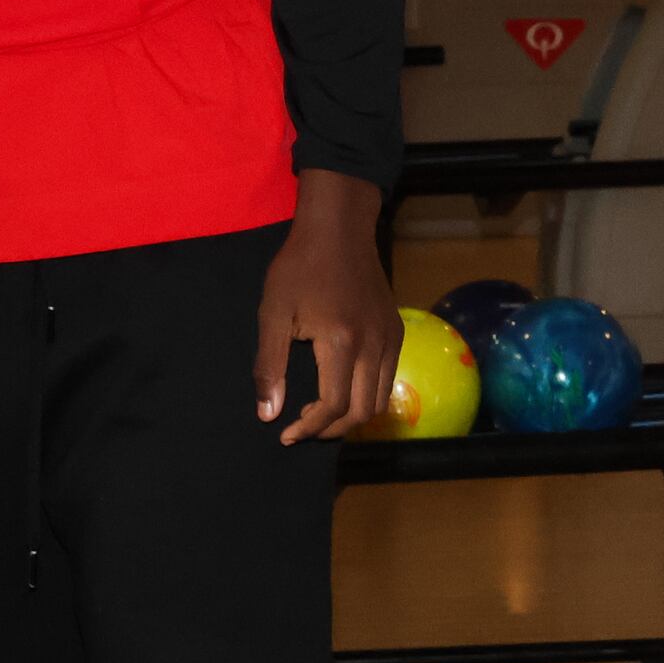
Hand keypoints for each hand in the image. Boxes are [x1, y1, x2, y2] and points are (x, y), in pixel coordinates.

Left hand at [254, 172, 395, 442]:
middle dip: (332, 429)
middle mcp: (374, 345)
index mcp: (341, 342)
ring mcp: (390, 338)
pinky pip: (388, 376)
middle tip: (303, 428)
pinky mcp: (396, 330)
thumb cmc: (299, 266)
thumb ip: (270, 366)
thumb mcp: (273, 313)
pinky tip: (343, 385)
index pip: (334, 406)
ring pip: (380, 398)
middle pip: (363, 412)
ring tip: (322, 413)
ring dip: (352, 415)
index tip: (286, 434)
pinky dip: (367, 393)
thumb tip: (267, 413)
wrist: (339, 228)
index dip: (310, 428)